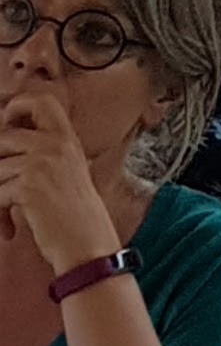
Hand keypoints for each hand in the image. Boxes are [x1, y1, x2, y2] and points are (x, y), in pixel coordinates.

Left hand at [0, 88, 122, 284]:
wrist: (87, 245)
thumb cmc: (75, 217)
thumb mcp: (66, 173)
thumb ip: (42, 154)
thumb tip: (5, 145)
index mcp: (66, 138)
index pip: (40, 100)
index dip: (16, 108)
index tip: (8, 128)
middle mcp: (55, 144)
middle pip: (3, 137)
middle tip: (4, 188)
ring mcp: (42, 162)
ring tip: (5, 216)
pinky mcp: (28, 185)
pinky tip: (10, 230)